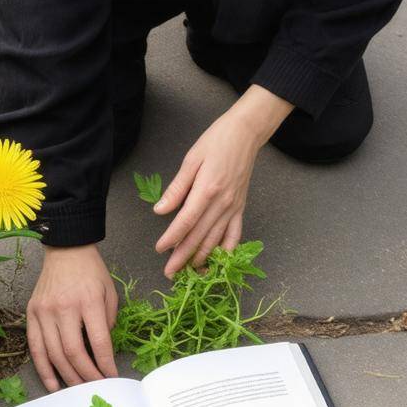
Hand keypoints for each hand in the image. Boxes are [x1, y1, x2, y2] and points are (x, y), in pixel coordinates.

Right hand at [26, 244, 119, 391]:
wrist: (66, 249)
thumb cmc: (91, 272)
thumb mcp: (109, 292)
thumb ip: (107, 322)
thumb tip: (102, 351)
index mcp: (88, 301)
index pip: (98, 341)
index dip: (105, 363)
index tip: (112, 377)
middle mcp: (64, 307)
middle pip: (74, 352)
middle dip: (86, 375)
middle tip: (96, 388)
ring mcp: (44, 311)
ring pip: (54, 354)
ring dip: (67, 376)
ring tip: (78, 390)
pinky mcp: (31, 313)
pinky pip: (36, 347)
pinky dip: (44, 369)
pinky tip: (53, 384)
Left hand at [153, 84, 293, 275]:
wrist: (246, 134)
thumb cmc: (215, 142)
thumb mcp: (191, 160)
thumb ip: (177, 188)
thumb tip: (160, 210)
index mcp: (207, 190)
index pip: (186, 222)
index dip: (172, 238)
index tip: (160, 249)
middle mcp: (222, 203)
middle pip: (199, 236)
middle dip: (183, 257)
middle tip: (170, 273)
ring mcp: (233, 207)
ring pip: (216, 240)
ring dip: (202, 258)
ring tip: (189, 272)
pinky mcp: (241, 208)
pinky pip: (235, 234)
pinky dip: (227, 249)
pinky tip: (218, 261)